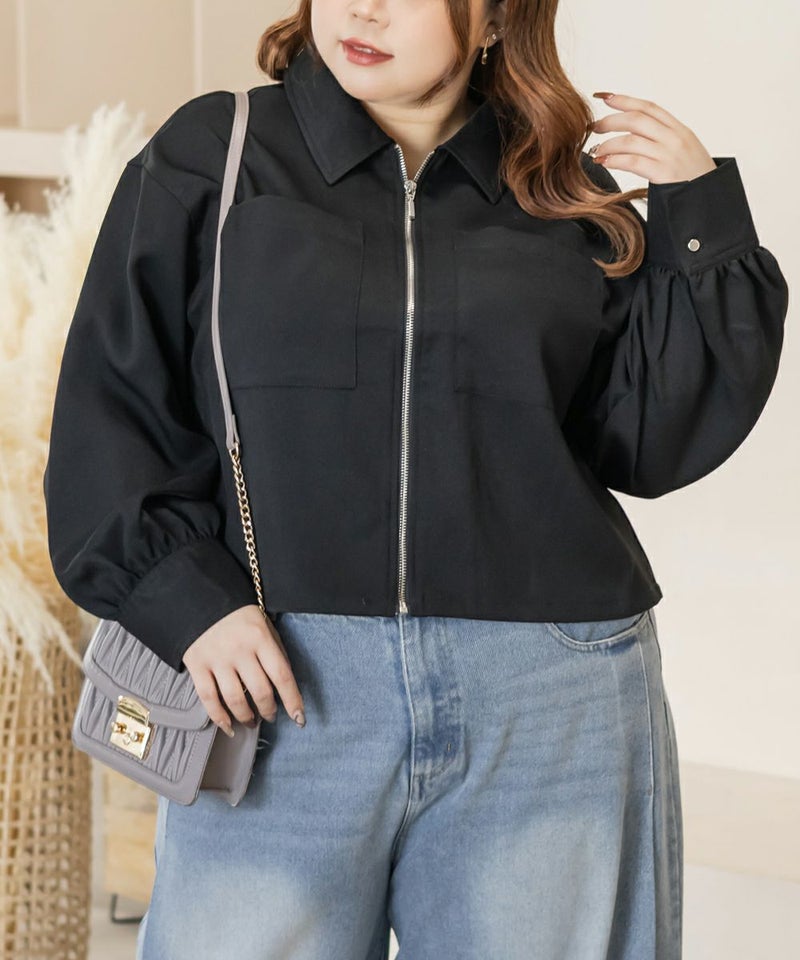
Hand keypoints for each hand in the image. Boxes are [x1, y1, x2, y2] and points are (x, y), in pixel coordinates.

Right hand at [182, 604, 305, 736]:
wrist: (199, 598)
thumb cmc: (238, 615)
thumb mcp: (264, 625)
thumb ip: (275, 651)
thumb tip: (285, 685)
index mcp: (261, 637)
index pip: (282, 675)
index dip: (293, 700)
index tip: (299, 718)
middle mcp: (240, 649)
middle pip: (260, 691)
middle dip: (269, 710)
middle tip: (271, 716)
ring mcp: (217, 658)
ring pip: (235, 699)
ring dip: (247, 717)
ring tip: (252, 722)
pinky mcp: (197, 665)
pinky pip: (209, 699)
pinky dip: (219, 717)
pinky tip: (229, 726)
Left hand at [588, 92, 716, 183]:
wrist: (710, 197)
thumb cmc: (693, 177)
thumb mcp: (683, 149)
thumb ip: (662, 138)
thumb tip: (634, 133)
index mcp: (679, 129)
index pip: (648, 107)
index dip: (624, 100)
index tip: (604, 96)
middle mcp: (674, 138)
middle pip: (636, 119)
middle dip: (610, 121)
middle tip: (593, 128)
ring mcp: (669, 154)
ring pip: (630, 140)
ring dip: (608, 144)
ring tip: (595, 150)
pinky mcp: (663, 173)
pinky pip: (632, 162)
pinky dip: (614, 160)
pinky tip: (604, 161)